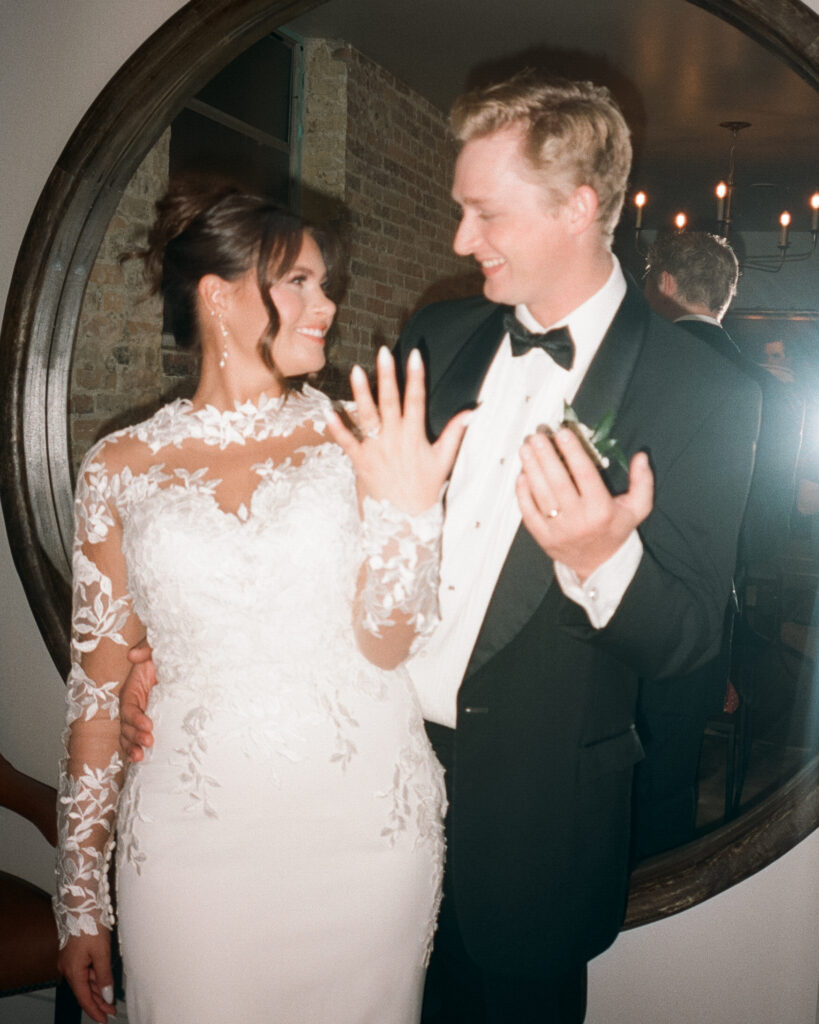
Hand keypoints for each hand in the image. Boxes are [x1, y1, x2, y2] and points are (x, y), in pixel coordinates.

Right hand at [58, 931, 114, 1022]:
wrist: (81, 904)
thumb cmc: (91, 925)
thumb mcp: (101, 952)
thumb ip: (104, 976)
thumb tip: (107, 996)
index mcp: (73, 971)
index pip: (84, 998)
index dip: (94, 1010)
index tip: (105, 1019)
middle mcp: (67, 968)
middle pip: (83, 991)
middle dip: (97, 1002)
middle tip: (111, 1012)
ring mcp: (69, 961)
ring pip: (84, 981)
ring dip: (97, 991)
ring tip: (110, 1001)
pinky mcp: (73, 954)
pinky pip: (84, 971)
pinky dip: (94, 978)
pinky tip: (103, 982)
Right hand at [120, 638, 156, 762]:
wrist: (177, 663)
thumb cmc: (166, 656)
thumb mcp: (156, 650)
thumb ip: (146, 651)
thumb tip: (132, 655)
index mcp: (132, 689)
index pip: (128, 706)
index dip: (135, 717)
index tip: (149, 725)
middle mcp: (132, 704)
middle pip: (125, 724)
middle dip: (134, 736)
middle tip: (148, 742)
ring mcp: (139, 715)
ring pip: (127, 735)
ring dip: (132, 747)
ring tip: (140, 757)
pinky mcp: (147, 723)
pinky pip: (136, 738)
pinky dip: (136, 749)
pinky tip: (142, 760)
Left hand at [326, 346, 470, 514]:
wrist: (405, 517)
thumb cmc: (425, 487)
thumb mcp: (443, 459)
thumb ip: (455, 433)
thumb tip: (471, 411)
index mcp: (415, 436)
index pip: (417, 400)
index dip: (416, 376)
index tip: (415, 355)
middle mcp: (395, 439)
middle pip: (391, 401)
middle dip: (388, 376)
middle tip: (383, 353)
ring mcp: (376, 449)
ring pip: (368, 416)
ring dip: (361, 393)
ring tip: (357, 371)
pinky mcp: (360, 460)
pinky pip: (347, 442)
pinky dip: (337, 427)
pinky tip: (328, 410)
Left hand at [516, 426, 653, 579]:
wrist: (600, 564)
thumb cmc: (616, 530)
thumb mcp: (638, 508)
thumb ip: (643, 481)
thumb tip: (641, 456)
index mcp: (602, 510)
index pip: (585, 475)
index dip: (573, 452)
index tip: (563, 433)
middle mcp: (579, 520)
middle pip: (559, 482)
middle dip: (546, 456)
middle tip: (537, 436)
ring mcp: (558, 530)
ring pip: (541, 495)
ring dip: (532, 469)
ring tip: (526, 449)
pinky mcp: (543, 538)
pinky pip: (529, 512)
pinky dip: (523, 493)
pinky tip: (522, 475)